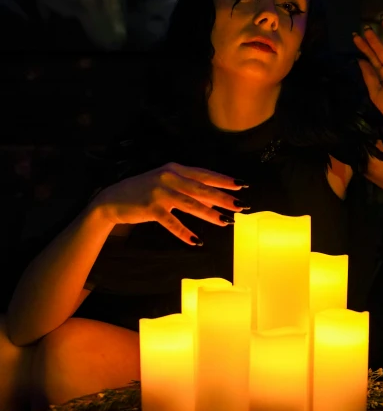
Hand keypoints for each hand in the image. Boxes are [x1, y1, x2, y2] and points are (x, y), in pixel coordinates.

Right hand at [91, 163, 248, 245]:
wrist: (113, 199)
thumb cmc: (144, 192)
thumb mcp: (166, 185)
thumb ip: (189, 189)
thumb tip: (215, 199)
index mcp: (174, 169)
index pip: (203, 174)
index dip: (223, 180)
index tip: (241, 185)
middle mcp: (168, 177)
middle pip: (201, 189)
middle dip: (222, 198)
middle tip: (240, 205)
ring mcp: (159, 192)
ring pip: (190, 204)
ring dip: (209, 214)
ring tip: (226, 222)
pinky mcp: (150, 208)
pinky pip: (171, 222)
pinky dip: (184, 232)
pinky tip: (196, 241)